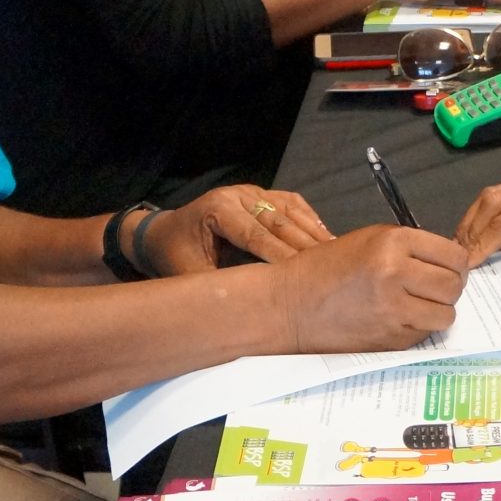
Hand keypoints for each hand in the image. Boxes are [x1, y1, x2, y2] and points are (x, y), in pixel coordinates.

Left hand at [140, 186, 332, 275]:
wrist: (165, 232)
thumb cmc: (176, 255)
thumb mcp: (188, 273)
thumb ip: (216, 285)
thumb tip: (245, 309)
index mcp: (218, 209)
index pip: (255, 234)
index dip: (280, 255)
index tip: (301, 277)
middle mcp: (238, 194)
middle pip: (278, 221)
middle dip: (303, 246)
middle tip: (328, 269)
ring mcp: (253, 190)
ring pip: (290, 210)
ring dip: (312, 233)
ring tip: (335, 255)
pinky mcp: (264, 194)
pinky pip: (293, 203)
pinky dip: (311, 220)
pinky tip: (326, 238)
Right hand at [269, 224, 468, 350]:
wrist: (290, 305)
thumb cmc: (327, 267)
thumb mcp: (370, 239)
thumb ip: (410, 247)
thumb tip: (448, 261)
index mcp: (393, 242)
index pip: (453, 254)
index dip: (456, 262)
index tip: (448, 267)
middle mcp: (397, 274)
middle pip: (454, 285)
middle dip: (450, 286)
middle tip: (435, 287)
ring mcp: (394, 310)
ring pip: (446, 314)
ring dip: (438, 310)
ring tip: (419, 304)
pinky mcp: (390, 340)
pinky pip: (425, 334)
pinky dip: (419, 327)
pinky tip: (400, 318)